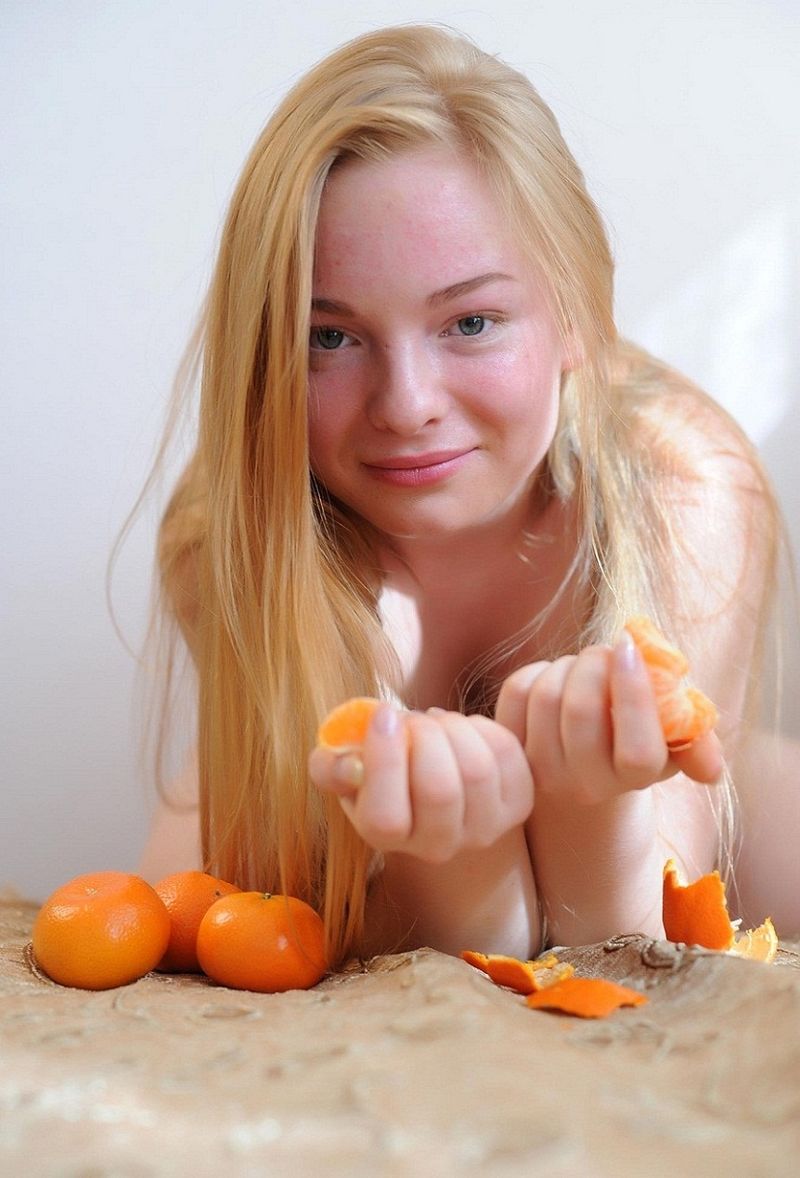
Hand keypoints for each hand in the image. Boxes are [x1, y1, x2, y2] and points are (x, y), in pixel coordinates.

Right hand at [308, 705, 533, 862]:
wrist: (436, 785)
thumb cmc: (383, 770)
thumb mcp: (346, 767)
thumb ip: (331, 765)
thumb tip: (349, 763)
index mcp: (387, 839)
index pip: (386, 817)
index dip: (384, 759)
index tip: (383, 714)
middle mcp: (438, 846)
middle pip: (439, 790)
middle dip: (424, 735)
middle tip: (413, 717)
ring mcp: (484, 829)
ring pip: (477, 769)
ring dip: (453, 726)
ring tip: (436, 722)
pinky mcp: (519, 803)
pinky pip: (507, 753)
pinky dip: (482, 727)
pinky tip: (462, 730)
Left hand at [495, 634, 722, 805]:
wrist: (584, 768)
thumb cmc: (636, 738)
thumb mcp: (675, 741)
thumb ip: (698, 745)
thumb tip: (710, 769)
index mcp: (632, 779)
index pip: (638, 750)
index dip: (634, 692)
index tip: (630, 647)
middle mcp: (583, 785)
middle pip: (580, 711)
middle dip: (594, 663)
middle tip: (606, 650)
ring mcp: (540, 770)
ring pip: (546, 696)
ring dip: (568, 663)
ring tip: (584, 664)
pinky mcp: (510, 747)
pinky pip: (517, 691)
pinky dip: (539, 668)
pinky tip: (556, 674)